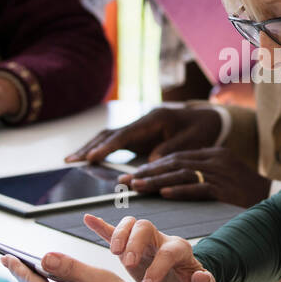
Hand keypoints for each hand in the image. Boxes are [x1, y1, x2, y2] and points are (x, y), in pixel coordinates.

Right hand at [66, 106, 221, 163]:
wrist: (210, 119)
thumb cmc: (202, 130)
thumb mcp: (191, 142)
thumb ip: (170, 151)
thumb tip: (150, 163)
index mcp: (154, 119)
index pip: (126, 134)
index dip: (108, 146)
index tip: (92, 156)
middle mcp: (142, 121)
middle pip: (111, 133)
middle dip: (90, 146)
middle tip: (71, 159)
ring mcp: (139, 128)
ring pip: (110, 136)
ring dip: (92, 147)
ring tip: (73, 159)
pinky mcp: (139, 136)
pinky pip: (116, 142)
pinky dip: (102, 149)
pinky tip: (90, 158)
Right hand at [83, 213, 215, 281]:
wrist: (180, 281)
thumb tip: (201, 276)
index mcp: (178, 249)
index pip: (166, 252)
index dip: (157, 268)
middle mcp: (159, 240)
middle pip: (145, 228)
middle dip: (135, 243)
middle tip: (129, 263)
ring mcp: (143, 241)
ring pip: (130, 225)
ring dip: (119, 235)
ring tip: (114, 252)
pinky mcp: (128, 246)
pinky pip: (113, 231)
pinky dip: (101, 226)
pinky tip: (88, 219)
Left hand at [119, 146, 270, 207]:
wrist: (275, 199)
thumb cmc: (246, 192)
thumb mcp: (223, 176)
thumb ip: (200, 174)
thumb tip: (168, 181)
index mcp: (213, 153)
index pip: (176, 156)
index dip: (152, 165)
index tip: (132, 174)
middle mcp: (216, 159)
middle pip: (174, 162)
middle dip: (147, 172)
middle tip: (125, 181)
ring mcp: (221, 173)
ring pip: (182, 174)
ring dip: (157, 181)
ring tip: (137, 187)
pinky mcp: (226, 189)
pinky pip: (199, 188)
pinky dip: (180, 190)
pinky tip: (164, 193)